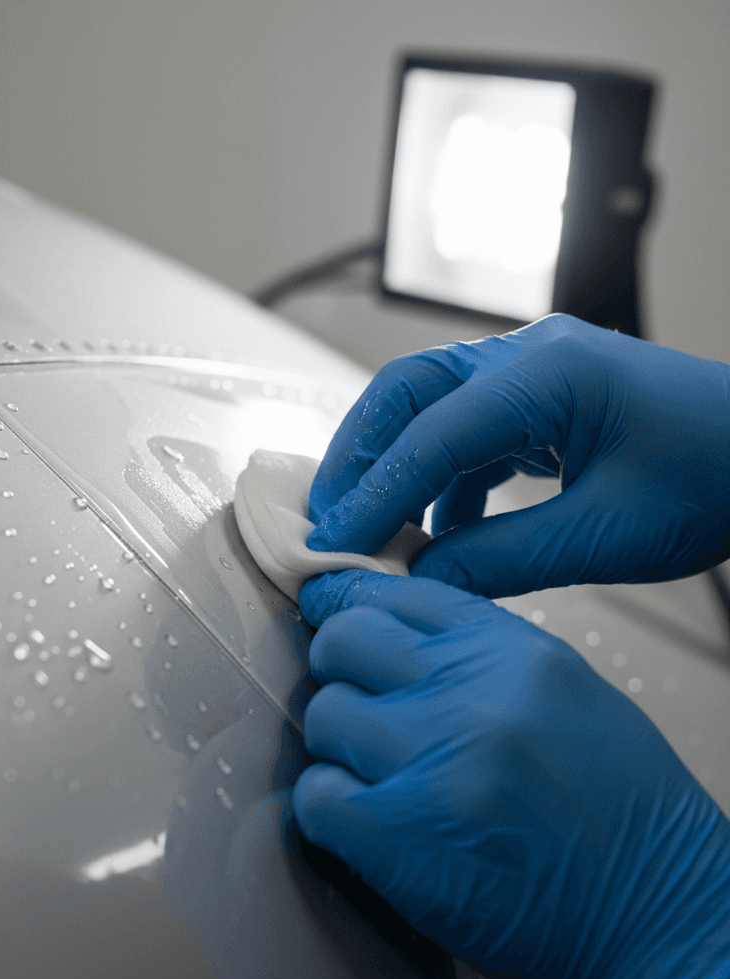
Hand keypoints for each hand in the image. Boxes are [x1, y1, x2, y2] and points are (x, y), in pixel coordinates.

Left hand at [293, 570, 729, 978]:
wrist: (663, 921)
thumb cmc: (622, 813)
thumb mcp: (564, 692)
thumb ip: (477, 653)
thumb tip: (392, 633)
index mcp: (513, 654)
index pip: (395, 592)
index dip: (349, 600)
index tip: (326, 608)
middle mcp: (471, 696)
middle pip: (343, 641)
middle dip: (337, 667)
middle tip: (357, 699)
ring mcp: (432, 764)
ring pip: (323, 716)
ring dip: (340, 747)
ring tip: (382, 774)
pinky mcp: (397, 837)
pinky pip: (315, 796)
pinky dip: (331, 809)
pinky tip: (370, 820)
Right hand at [306, 314, 729, 596]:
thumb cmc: (719, 476)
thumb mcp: (608, 533)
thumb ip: (504, 558)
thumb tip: (424, 579)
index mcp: (549, 376)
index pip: (431, 434)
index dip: (375, 492)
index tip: (336, 542)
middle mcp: (530, 360)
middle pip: (407, 391)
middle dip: (358, 454)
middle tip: (327, 517)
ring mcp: (534, 375)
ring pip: (428, 407)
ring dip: (391, 465)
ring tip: (366, 527)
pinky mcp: (540, 403)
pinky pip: (466, 433)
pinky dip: (438, 480)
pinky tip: (435, 529)